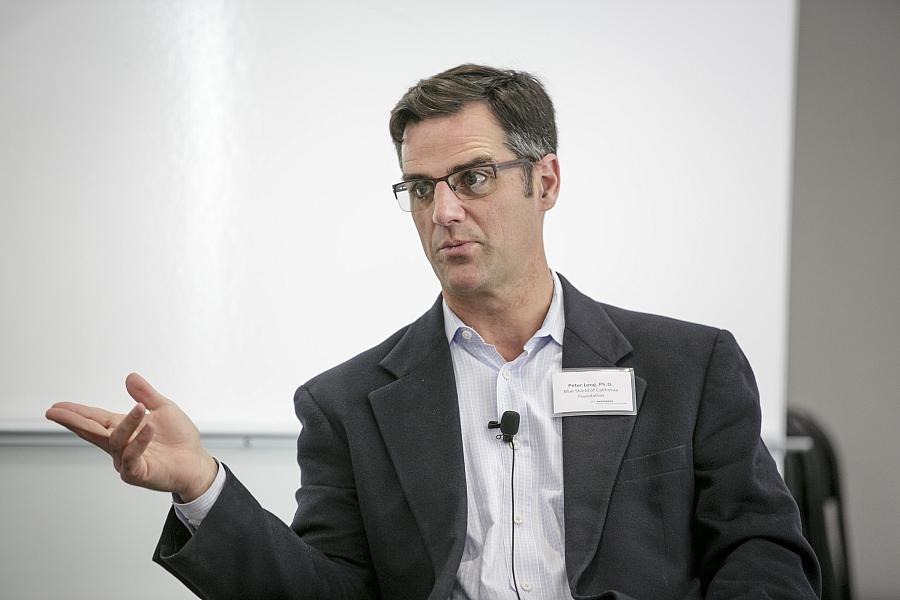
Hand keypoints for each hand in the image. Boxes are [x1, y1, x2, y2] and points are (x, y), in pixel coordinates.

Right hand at [45, 372, 217, 501]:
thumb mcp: (164, 409)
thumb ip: (146, 394)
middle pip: (91, 432)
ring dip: (127, 423)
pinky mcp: (137, 473)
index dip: (76, 412)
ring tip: (140, 408)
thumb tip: (130, 377)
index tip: (56, 407)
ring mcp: (126, 460)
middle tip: (55, 411)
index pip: (94, 419)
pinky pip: (133, 456)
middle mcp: (120, 445)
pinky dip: (140, 441)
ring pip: (117, 440)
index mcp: (123, 429)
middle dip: (73, 421)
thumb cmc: (179, 439)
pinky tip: (149, 428)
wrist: (197, 462)